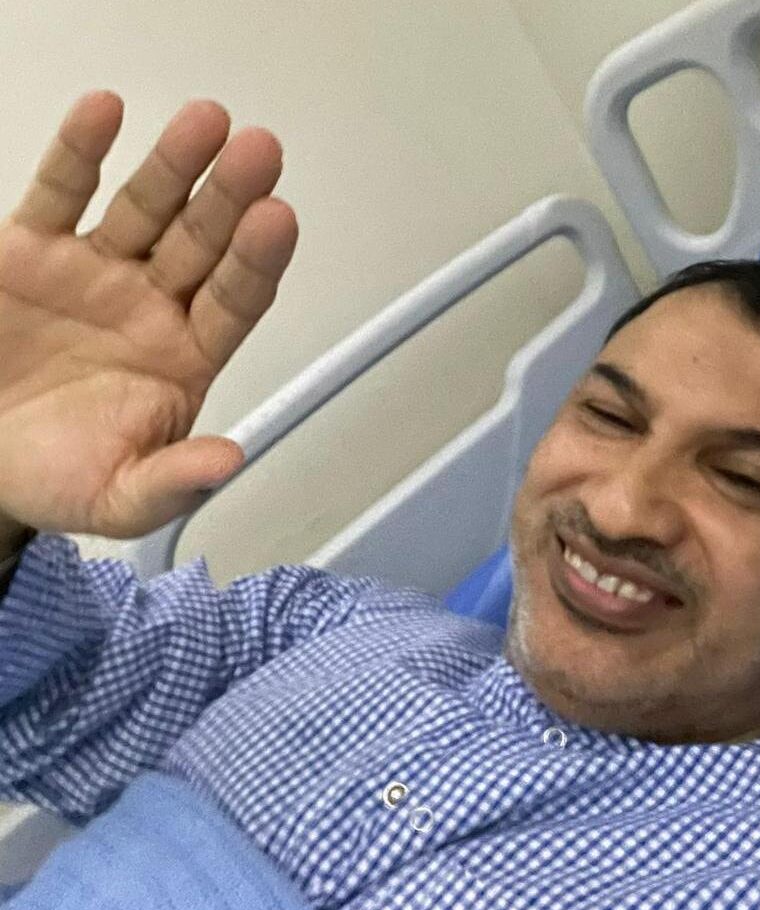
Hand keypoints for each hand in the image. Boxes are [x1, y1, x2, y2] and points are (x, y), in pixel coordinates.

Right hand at [0, 91, 297, 537]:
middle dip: (230, 198)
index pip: (234, 302)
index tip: (278, 219)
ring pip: (145, 208)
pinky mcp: (34, 249)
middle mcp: (152, 305)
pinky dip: (80, 152)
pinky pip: (60, 193)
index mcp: (186, 357)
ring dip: (175, 165)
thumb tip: (229, 463)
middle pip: (202, 243)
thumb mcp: (120, 498)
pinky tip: (106, 113)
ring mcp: (97, 272)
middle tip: (260, 153)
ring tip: (206, 122)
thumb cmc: (59, 476)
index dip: (257, 261)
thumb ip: (174, 481)